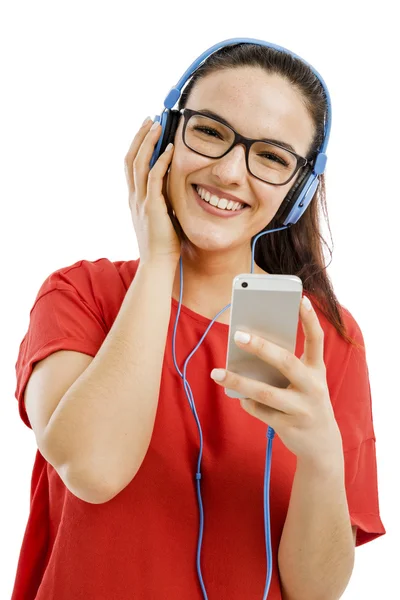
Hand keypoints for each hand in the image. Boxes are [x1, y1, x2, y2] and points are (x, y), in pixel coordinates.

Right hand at [124, 118, 180, 264]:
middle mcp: (134, 197)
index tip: (146, 130)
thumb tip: (175, 184)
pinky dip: (161, 161)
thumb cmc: (163, 243)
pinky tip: (169, 149)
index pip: (131, 165)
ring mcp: (141, 201)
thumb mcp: (162, 215)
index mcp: (135, 198)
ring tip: (157, 125)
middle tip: (150, 120)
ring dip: (148, 142)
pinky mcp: (152, 207)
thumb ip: (164, 198)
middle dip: (140, 137)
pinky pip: (154, 178)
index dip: (137, 145)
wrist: (158, 263)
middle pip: (131, 159)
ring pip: (139, 164)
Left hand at [211, 296, 343, 468]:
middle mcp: (314, 387)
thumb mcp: (304, 382)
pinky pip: (260, 411)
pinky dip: (246, 402)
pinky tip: (239, 397)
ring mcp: (302, 408)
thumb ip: (284, 367)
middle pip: (286, 362)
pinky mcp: (289, 426)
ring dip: (239, 381)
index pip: (317, 340)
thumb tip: (248, 351)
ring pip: (265, 392)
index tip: (301, 299)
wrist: (322, 445)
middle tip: (238, 335)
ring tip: (217, 373)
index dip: (310, 319)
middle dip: (261, 348)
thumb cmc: (306, 401)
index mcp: (318, 370)